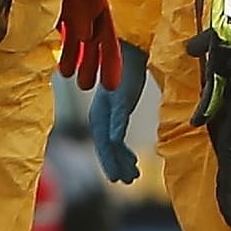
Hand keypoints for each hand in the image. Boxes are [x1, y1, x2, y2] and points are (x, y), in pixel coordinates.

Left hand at [90, 42, 148, 183]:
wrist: (130, 50)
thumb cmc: (126, 76)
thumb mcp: (121, 101)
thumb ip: (117, 119)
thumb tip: (117, 139)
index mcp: (99, 115)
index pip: (102, 144)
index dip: (110, 162)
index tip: (119, 177)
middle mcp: (100, 113)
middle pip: (103, 145)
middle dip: (113, 164)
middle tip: (125, 180)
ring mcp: (109, 107)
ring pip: (109, 138)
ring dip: (118, 157)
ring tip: (131, 174)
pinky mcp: (118, 100)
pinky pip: (117, 120)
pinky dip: (117, 133)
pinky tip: (119, 145)